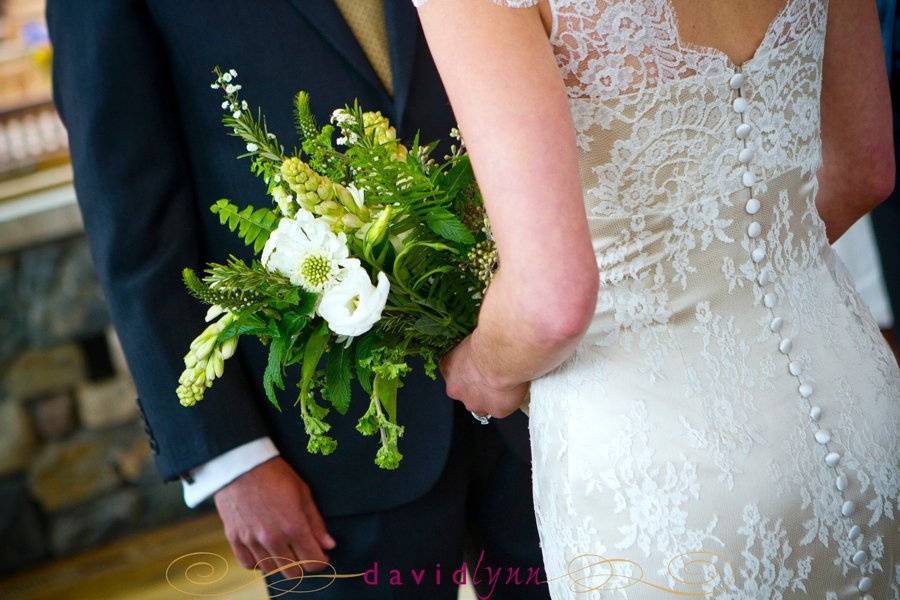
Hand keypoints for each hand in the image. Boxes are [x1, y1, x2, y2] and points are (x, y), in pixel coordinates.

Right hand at [214, 457, 335, 578]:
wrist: (241, 464)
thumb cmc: (276, 474)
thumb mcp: (303, 493)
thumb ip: (316, 523)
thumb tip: (329, 545)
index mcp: (294, 526)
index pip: (313, 562)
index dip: (320, 561)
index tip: (321, 555)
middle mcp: (273, 538)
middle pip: (293, 572)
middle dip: (302, 565)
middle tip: (302, 551)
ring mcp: (251, 540)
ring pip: (271, 570)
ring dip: (280, 563)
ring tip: (283, 547)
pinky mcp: (234, 538)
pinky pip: (248, 564)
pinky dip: (258, 562)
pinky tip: (264, 549)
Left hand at [439, 334, 528, 417]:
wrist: (502, 353)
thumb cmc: (487, 339)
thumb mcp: (472, 338)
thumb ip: (471, 348)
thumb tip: (479, 345)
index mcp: (447, 366)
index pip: (453, 372)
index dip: (467, 370)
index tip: (477, 366)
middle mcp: (456, 389)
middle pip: (466, 392)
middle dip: (477, 387)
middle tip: (493, 375)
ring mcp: (475, 402)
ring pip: (482, 404)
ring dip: (491, 397)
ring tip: (505, 382)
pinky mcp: (495, 411)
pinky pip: (501, 408)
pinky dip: (508, 401)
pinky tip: (514, 388)